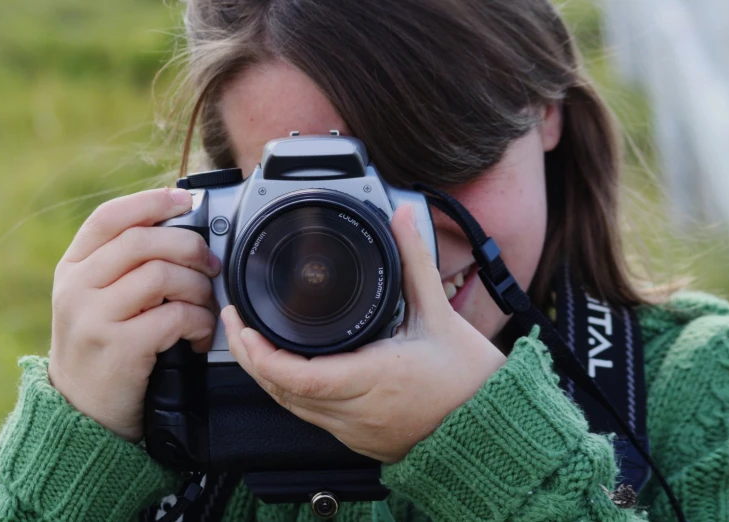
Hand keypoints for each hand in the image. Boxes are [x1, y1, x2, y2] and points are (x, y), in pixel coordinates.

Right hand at [48, 188, 221, 440]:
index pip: (109, 217)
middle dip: (190, 247)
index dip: (151, 201)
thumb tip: (184, 230)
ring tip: (204, 306)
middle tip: (211, 266)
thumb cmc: (103, 348)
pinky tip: (198, 335)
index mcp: (74, 268)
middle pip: (143, 240)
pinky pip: (174, 316)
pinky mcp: (118, 347)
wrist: (82, 412)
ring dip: (197, 288)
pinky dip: (198, 322)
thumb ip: (127, 266)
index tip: (186, 200)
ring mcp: (94, 317)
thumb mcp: (98, 300)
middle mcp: (78, 287)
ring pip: (161, 274)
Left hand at [221, 204, 506, 462]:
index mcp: (372, 378)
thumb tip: (403, 220)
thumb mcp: (439, 315)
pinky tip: (289, 371)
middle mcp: (356, 411)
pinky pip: (312, 418)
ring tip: (254, 342)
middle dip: (249, 358)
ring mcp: (355, 430)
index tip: (243, 324)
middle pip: (280, 392)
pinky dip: (292, 393)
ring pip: (291, 408)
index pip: (294, 376)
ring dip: (267, 376)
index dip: (258, 352)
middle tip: (236, 324)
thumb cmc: (470, 380)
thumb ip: (415, 263)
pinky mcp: (360, 439)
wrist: (492, 428)